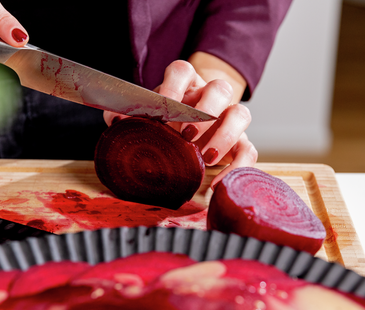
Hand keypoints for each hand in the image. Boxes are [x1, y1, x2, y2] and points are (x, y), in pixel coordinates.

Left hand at [103, 57, 256, 188]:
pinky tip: (218, 182)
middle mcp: (211, 95)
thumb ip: (127, 115)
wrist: (190, 130)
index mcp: (185, 84)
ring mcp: (229, 117)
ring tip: (205, 157)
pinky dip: (236, 166)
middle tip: (186, 135)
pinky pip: (248, 151)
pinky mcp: (241, 142)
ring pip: (241, 114)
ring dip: (224, 135)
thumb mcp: (146, 115)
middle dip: (205, 111)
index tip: (163, 109)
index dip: (174, 87)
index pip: (182, 72)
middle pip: (219, 89)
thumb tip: (116, 121)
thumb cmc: (165, 122)